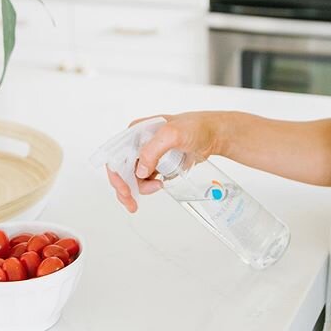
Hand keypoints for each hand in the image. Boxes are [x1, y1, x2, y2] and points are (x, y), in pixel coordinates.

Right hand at [106, 111, 225, 212]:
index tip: (125, 190)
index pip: (116, 155)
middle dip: (125, 187)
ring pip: (133, 177)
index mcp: (136, 132)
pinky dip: (147, 187)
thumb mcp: (172, 134)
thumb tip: (140, 170)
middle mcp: (138, 143)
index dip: (116, 174)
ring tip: (157, 187)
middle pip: (122, 169)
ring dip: (139, 188)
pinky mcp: (157, 163)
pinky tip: (158, 186)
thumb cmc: (195, 128)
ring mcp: (148, 154)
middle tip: (132, 203)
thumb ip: (153, 149)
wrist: (213, 135)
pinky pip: (145, 179)